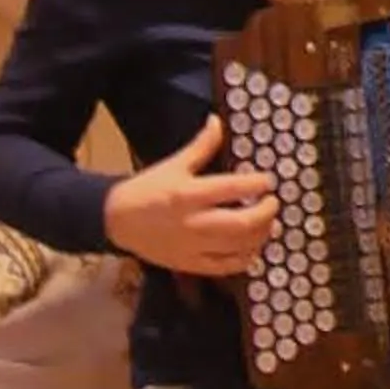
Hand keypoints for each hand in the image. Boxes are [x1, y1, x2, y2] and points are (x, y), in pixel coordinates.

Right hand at [105, 114, 278, 277]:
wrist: (117, 220)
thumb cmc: (148, 189)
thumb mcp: (173, 164)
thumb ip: (201, 146)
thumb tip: (218, 121)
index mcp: (188, 194)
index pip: (233, 188)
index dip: (258, 184)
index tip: (268, 181)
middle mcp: (193, 223)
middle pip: (242, 223)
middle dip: (266, 212)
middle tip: (273, 202)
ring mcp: (193, 247)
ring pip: (239, 247)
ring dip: (261, 235)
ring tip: (269, 224)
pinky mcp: (191, 265)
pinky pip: (226, 267)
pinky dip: (246, 259)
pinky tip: (253, 247)